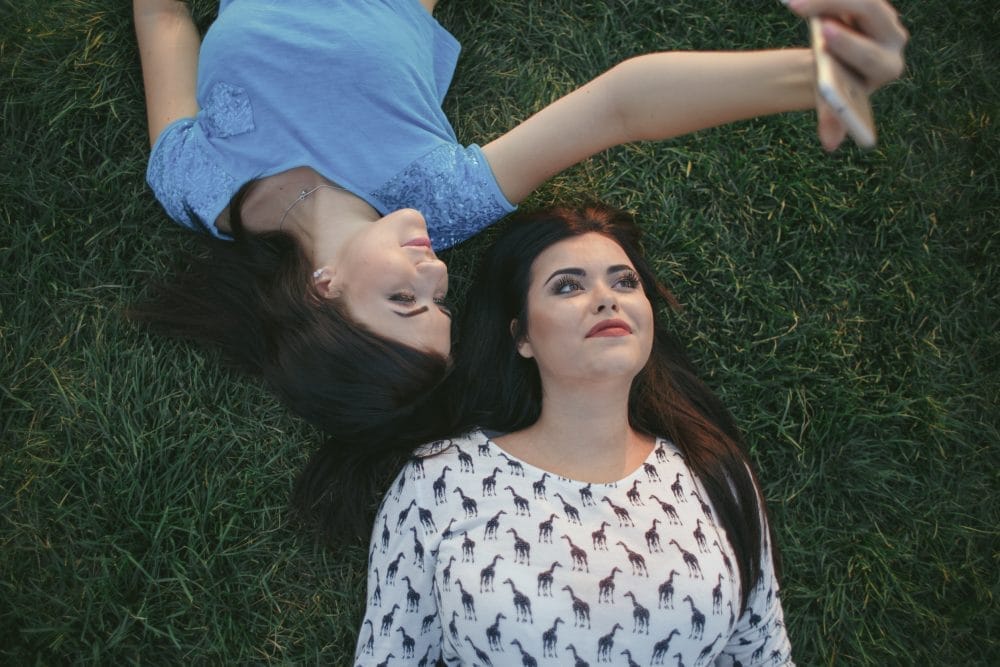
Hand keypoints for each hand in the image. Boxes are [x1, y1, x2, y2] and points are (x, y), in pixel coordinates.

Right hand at [785, 0, 908, 149]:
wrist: (839, 66)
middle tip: (801, 8)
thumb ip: (832, 118)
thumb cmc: (836, 87)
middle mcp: (894, 35)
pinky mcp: (871, 0)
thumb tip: (830, 144)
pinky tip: (799, 0)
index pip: (871, 53)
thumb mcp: (832, 102)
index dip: (849, 44)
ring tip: (794, 2)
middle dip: (835, 7)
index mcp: (887, 66)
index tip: (824, 36)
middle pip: (869, 10)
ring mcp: (884, 12)